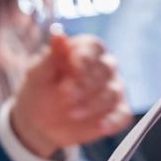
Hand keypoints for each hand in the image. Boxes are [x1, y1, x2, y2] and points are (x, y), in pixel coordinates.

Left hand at [8, 32, 132, 158]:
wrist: (40, 123)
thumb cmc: (40, 91)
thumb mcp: (38, 74)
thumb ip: (50, 56)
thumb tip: (58, 34)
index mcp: (85, 51)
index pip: (93, 47)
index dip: (84, 58)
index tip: (71, 70)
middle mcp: (104, 67)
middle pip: (104, 70)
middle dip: (85, 83)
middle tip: (65, 95)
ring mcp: (113, 90)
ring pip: (111, 93)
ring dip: (92, 104)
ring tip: (72, 114)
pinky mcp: (117, 113)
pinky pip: (122, 115)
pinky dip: (113, 121)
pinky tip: (101, 126)